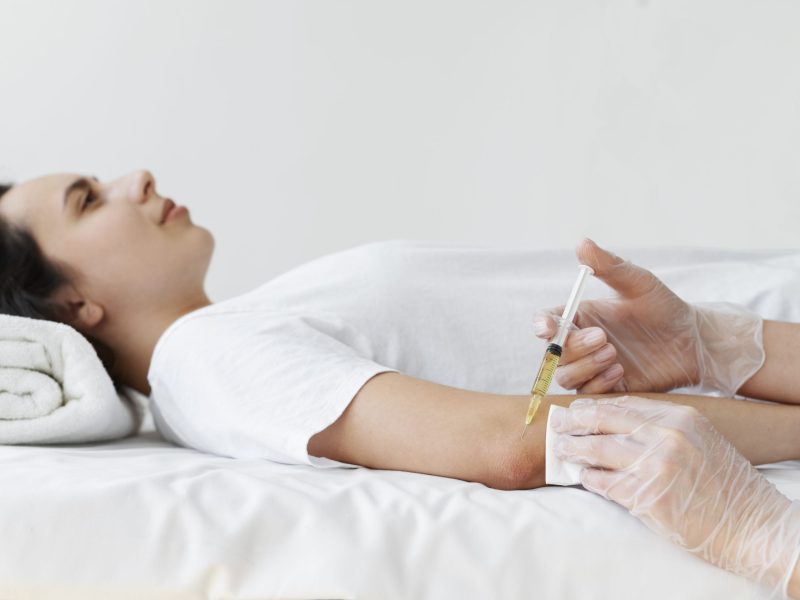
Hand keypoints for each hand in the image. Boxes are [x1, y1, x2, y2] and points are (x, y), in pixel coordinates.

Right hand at [534, 238, 764, 396]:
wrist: (693, 342)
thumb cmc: (665, 308)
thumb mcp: (639, 283)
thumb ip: (610, 265)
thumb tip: (582, 243)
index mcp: (581, 316)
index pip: (548, 321)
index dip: (542, 326)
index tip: (548, 328)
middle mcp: (581, 343)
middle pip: (554, 352)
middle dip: (574, 347)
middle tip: (604, 338)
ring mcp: (592, 368)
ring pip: (566, 376)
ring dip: (585, 366)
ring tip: (614, 355)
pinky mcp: (606, 388)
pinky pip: (586, 394)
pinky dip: (598, 383)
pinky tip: (621, 371)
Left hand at [552, 395, 799, 597]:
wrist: (752, 526)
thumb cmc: (724, 485)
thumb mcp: (699, 440)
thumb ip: (662, 428)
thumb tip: (616, 423)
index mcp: (679, 417)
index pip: (623, 405)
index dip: (594, 407)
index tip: (576, 410)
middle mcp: (666, 436)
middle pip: (604, 421)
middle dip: (575, 422)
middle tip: (556, 425)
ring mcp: (655, 466)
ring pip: (598, 451)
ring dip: (575, 450)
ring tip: (562, 450)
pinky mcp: (647, 497)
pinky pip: (605, 484)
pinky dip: (590, 479)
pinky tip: (584, 477)